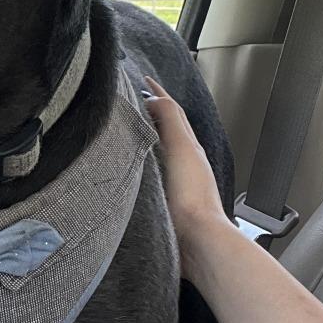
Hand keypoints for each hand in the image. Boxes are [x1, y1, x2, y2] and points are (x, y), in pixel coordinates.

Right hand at [143, 76, 232, 277]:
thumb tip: (156, 97)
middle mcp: (183, 163)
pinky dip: (139, 163)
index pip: (171, 112)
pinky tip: (127, 169)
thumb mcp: (182, 148)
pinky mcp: (164, 202)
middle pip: (166, 130)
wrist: (198, 241)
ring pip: (157, 151)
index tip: (142, 80)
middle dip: (150, 113)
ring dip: (144, 137)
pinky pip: (149, 174)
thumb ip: (170, 120)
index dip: (156, 94)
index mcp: (188, 148)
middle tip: (130, 100)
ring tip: (124, 129)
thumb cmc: (191, 198)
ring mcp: (174, 183)